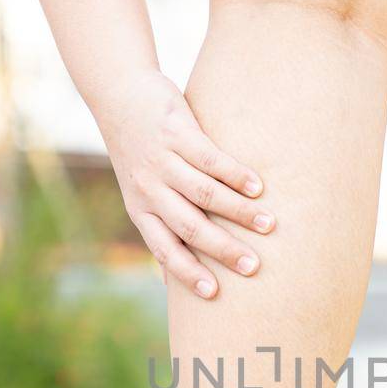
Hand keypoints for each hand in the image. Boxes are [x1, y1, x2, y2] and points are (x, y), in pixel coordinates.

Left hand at [99, 71, 271, 298]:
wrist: (118, 94)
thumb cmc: (138, 151)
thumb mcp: (139, 192)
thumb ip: (158, 227)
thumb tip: (168, 279)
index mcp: (141, 209)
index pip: (165, 248)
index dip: (187, 272)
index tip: (213, 292)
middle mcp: (149, 188)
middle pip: (189, 226)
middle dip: (222, 249)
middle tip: (253, 266)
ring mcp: (161, 160)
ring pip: (203, 193)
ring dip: (238, 212)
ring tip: (268, 225)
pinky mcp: (175, 132)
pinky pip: (209, 158)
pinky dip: (235, 174)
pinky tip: (258, 187)